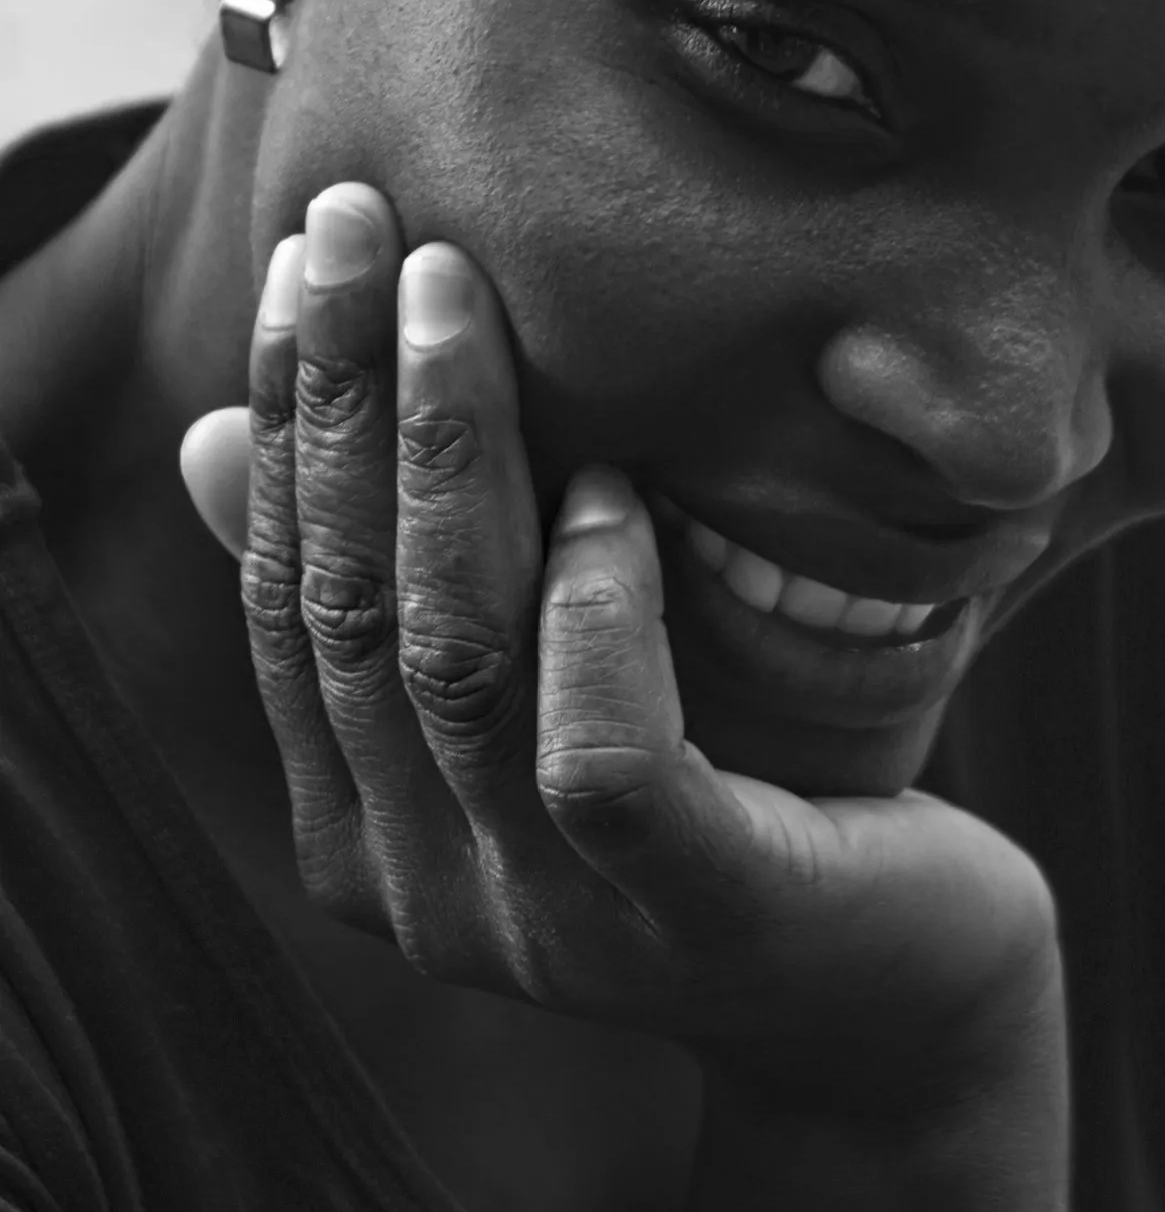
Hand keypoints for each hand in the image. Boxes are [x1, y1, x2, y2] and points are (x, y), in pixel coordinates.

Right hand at [179, 182, 1062, 1122]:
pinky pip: (606, 760)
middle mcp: (431, 892)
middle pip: (356, 613)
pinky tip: (612, 490)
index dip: (293, 422)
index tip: (312, 258)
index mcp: (366, 832)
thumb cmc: (724, 792)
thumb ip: (406, 585)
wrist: (904, 989)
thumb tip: (213, 440)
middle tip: (363, 223)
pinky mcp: (697, 920)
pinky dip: (595, 612)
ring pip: (457, 668)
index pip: (296, 601)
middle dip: (347, 401)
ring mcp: (555, 922)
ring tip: (460, 298)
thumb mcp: (545, 679)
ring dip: (448, 461)